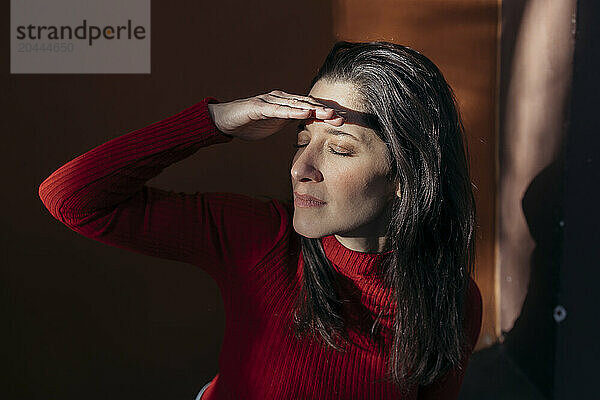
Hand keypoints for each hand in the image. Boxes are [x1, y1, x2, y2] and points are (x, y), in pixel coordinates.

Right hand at [207, 90, 343, 140]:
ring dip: (315, 109)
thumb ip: (290, 122)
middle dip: (326, 111)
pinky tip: (306, 113)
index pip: (311, 108)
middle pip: (308, 104)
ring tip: (330, 114)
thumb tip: (306, 129)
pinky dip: (293, 111)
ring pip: (297, 105)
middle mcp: (281, 99)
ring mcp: (270, 101)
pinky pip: (279, 110)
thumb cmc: (250, 123)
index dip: (327, 114)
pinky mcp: (260, 107)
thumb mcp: (275, 124)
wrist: (226, 121)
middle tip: (344, 117)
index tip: (344, 121)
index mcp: (287, 104)